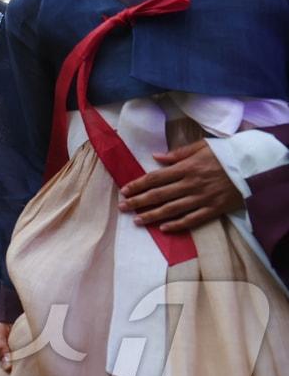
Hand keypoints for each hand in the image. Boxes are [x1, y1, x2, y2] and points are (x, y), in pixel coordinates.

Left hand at [118, 140, 243, 231]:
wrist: (253, 166)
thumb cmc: (226, 154)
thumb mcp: (202, 147)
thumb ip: (178, 153)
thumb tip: (156, 157)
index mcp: (186, 167)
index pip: (155, 178)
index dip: (138, 185)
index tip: (124, 191)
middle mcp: (191, 184)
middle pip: (159, 195)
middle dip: (138, 202)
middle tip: (123, 208)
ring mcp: (202, 198)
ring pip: (172, 209)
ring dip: (153, 216)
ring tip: (137, 220)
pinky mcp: (214, 209)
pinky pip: (193, 219)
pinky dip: (178, 225)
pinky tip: (164, 229)